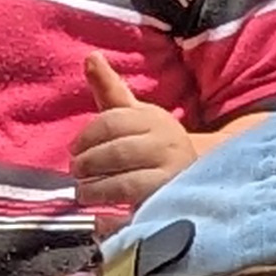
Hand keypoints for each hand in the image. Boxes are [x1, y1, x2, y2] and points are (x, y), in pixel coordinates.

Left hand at [71, 55, 201, 235]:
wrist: (201, 173)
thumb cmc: (155, 142)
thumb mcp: (135, 114)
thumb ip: (111, 89)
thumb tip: (91, 57)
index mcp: (155, 120)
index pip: (113, 122)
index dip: (87, 136)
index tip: (74, 149)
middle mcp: (168, 145)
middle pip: (118, 152)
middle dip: (90, 163)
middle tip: (76, 171)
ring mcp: (172, 176)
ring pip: (126, 183)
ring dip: (98, 189)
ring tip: (84, 192)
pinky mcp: (171, 203)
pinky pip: (137, 210)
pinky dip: (114, 218)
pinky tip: (100, 216)